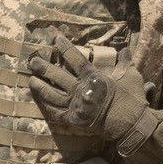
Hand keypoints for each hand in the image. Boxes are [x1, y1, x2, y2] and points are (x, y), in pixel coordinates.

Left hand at [28, 34, 158, 153]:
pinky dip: (45, 103)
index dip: (65, 47)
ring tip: (31, 79)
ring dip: (40, 86)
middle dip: (43, 67)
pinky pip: (55, 110)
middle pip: (57, 76)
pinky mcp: (73, 119)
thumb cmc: (132, 98)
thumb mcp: (131, 76)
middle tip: (32, 61)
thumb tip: (124, 49)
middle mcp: (81, 90)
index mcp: (94, 77)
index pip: (76, 59)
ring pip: (52, 94)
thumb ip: (125, 61)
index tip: (56, 38)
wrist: (131, 125)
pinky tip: (38, 98)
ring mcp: (76, 105)